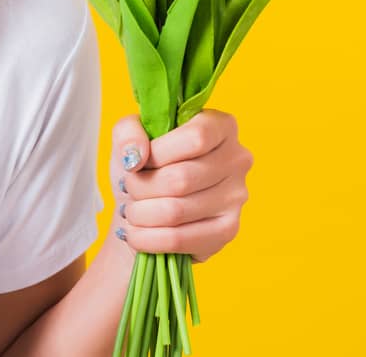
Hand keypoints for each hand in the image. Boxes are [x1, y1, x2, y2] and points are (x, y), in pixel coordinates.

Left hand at [109, 109, 252, 262]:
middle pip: (181, 179)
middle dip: (141, 187)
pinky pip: (180, 240)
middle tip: (129, 189)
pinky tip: (136, 233)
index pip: (196, 138)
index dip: (158, 153)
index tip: (138, 161)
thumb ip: (128, 132)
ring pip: (176, 211)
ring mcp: (236, 197)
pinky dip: (147, 239)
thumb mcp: (130, 134)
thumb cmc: (146, 164)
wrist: (152, 204)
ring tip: (131, 210)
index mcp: (221, 125)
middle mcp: (237, 159)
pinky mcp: (227, 230)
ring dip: (140, 214)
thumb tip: (136, 156)